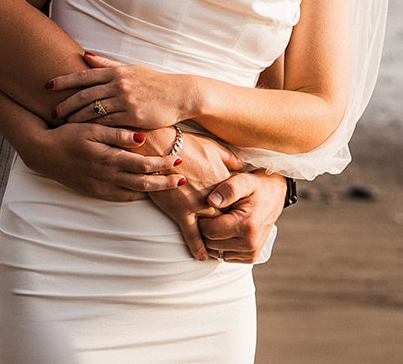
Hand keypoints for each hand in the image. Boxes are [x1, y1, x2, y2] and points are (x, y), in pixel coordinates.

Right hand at [16, 121, 184, 201]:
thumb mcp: (92, 129)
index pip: (144, 165)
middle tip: (184, 180)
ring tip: (170, 186)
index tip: (179, 160)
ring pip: (134, 193)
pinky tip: (145, 191)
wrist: (43, 153)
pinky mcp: (94, 192)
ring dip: (154, 191)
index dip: (163, 164)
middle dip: (165, 182)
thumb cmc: (68, 135)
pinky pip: (120, 197)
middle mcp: (107, 176)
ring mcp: (101, 187)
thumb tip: (141, 138)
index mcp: (109, 159)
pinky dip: (136, 195)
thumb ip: (117, 134)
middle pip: (144, 184)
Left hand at [47, 52, 193, 129]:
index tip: (46, 85)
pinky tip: (85, 134)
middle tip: (52, 113)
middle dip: (66, 104)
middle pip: (84, 95)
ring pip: (93, 111)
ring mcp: (125, 101)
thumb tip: (85, 55)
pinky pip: (108, 124)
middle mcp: (118, 85)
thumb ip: (106, 65)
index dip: (63, 81)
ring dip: (76, 119)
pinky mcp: (132, 117)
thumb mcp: (130, 69)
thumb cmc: (153, 82)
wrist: (179, 94)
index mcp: (116, 72)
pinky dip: (94, 129)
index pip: (83, 75)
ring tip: (64, 125)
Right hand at [145, 134, 243, 260]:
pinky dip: (198, 248)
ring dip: (218, 240)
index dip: (241, 210)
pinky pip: (192, 236)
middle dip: (232, 228)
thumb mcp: (213, 146)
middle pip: (228, 218)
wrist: (159, 147)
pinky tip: (203, 258)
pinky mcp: (181, 212)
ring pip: (213, 230)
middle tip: (236, 238)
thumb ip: (230, 158)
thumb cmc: (186, 144)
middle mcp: (213, 196)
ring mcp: (197, 206)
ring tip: (222, 249)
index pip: (238, 201)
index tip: (244, 216)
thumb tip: (243, 165)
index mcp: (223, 180)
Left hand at [198, 170, 287, 262]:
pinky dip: (219, 245)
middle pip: (210, 244)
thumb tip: (212, 201)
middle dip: (205, 229)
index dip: (202, 220)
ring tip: (217, 221)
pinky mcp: (250, 257)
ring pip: (215, 252)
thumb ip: (228, 189)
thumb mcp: (243, 181)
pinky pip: (223, 256)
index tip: (205, 208)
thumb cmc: (255, 188)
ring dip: (211, 238)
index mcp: (247, 226)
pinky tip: (224, 230)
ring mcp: (251, 253)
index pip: (210, 231)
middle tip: (209, 214)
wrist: (273, 197)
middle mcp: (250, 244)